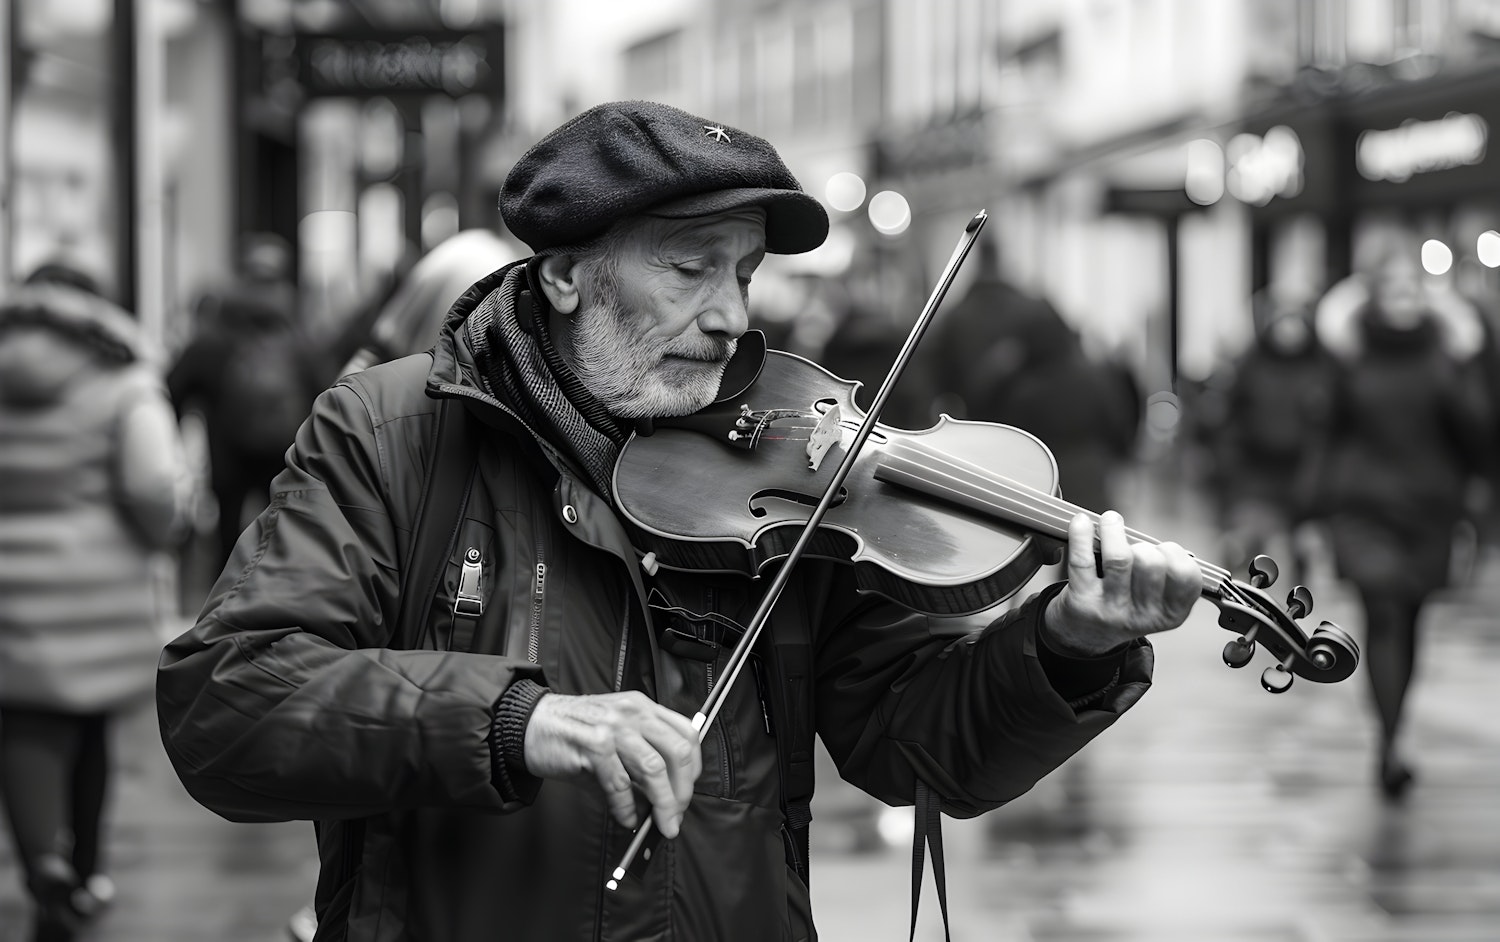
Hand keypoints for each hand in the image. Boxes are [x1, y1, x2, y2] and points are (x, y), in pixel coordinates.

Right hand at [522, 691, 701, 837]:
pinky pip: (619, 784)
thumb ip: (638, 765)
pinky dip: (626, 808)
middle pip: (677, 752)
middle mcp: (632, 713)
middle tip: (675, 814)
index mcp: (641, 707)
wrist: (530, 724)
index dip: (694, 768)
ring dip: (662, 803)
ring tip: (659, 822)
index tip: (687, 791)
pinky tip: (625, 817)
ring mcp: (612, 727)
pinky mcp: (592, 745)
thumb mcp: (613, 739)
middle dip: (682, 791)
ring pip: (653, 768)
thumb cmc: (571, 732)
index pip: (686, 733)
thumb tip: (660, 802)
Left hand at [1044, 511, 1202, 655]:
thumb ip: (1166, 574)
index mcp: (1170, 614)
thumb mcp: (1158, 601)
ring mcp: (1111, 609)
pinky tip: (1082, 523)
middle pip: (1151, 562)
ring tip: (1109, 522)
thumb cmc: (1126, 605)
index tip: (1162, 548)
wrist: (1087, 635)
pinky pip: (1082, 560)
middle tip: (1132, 546)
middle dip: (1142, 545)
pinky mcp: (1082, 602)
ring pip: (1119, 558)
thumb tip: (1154, 539)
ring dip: (1113, 531)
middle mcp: (1142, 615)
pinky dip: (1081, 535)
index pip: (1186, 576)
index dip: (1175, 553)